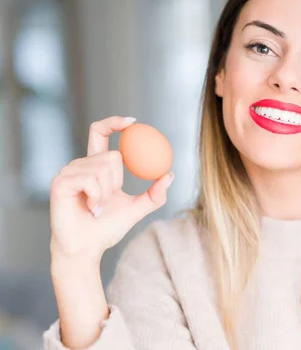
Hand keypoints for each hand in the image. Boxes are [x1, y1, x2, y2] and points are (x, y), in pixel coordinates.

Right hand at [49, 116, 173, 263]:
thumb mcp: (136, 209)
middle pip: (112, 155)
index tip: (133, 123)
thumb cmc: (107, 229)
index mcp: (95, 166)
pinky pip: (91, 179)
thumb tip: (170, 174)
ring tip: (96, 207)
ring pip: (103, 167)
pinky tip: (90, 208)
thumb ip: (154, 194)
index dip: (115, 123)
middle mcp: (80, 165)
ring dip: (107, 192)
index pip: (101, 133)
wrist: (87, 248)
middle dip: (119, 180)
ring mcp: (68, 172)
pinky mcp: (60, 182)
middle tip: (107, 199)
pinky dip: (97, 196)